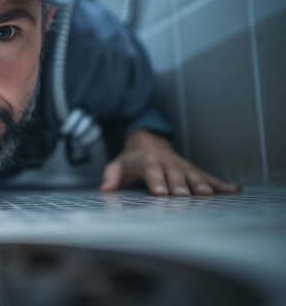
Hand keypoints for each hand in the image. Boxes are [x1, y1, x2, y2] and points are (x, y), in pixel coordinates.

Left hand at [99, 131, 240, 195]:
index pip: (152, 170)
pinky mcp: (194, 170)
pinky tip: (234, 190)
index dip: (157, 181)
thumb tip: (105, 188)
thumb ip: (111, 176)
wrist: (149, 144)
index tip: (161, 193)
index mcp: (147, 160)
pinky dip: (221, 183)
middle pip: (175, 174)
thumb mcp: (117, 165)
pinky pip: (209, 176)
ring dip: (200, 184)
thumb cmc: (131, 160)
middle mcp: (167, 162)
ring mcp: (182, 166)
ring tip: (207, 195)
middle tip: (185, 196)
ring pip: (193, 175)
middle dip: (180, 185)